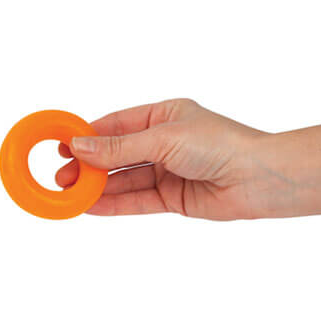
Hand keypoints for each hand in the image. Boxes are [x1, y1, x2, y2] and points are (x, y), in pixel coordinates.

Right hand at [56, 99, 320, 218]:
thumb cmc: (220, 144)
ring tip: (69, 193)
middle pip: (118, 154)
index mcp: (165, 115)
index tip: (61, 145)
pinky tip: (92, 206)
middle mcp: (165, 142)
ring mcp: (169, 170)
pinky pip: (139, 200)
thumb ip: (121, 147)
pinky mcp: (174, 197)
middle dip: (90, 165)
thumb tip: (80, 145)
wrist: (258, 177)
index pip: (117, 125)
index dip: (88, 135)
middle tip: (61, 176)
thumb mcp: (164, 138)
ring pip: (126, 179)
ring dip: (99, 186)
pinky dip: (116, 203)